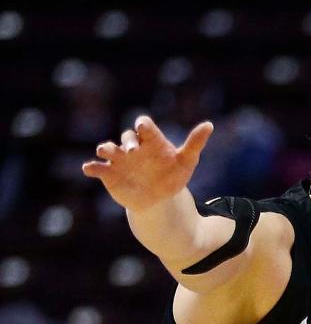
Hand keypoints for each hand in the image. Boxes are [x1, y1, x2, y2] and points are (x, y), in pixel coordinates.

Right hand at [81, 114, 212, 211]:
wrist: (158, 199)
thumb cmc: (172, 176)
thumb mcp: (186, 162)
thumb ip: (194, 143)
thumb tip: (209, 125)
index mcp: (150, 140)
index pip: (144, 126)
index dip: (143, 125)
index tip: (143, 128)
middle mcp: (132, 146)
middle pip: (127, 137)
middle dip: (128, 142)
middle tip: (133, 151)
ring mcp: (119, 160)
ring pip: (108, 148)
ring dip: (106, 149)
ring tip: (105, 152)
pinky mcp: (109, 173)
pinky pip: (97, 168)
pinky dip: (91, 167)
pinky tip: (89, 168)